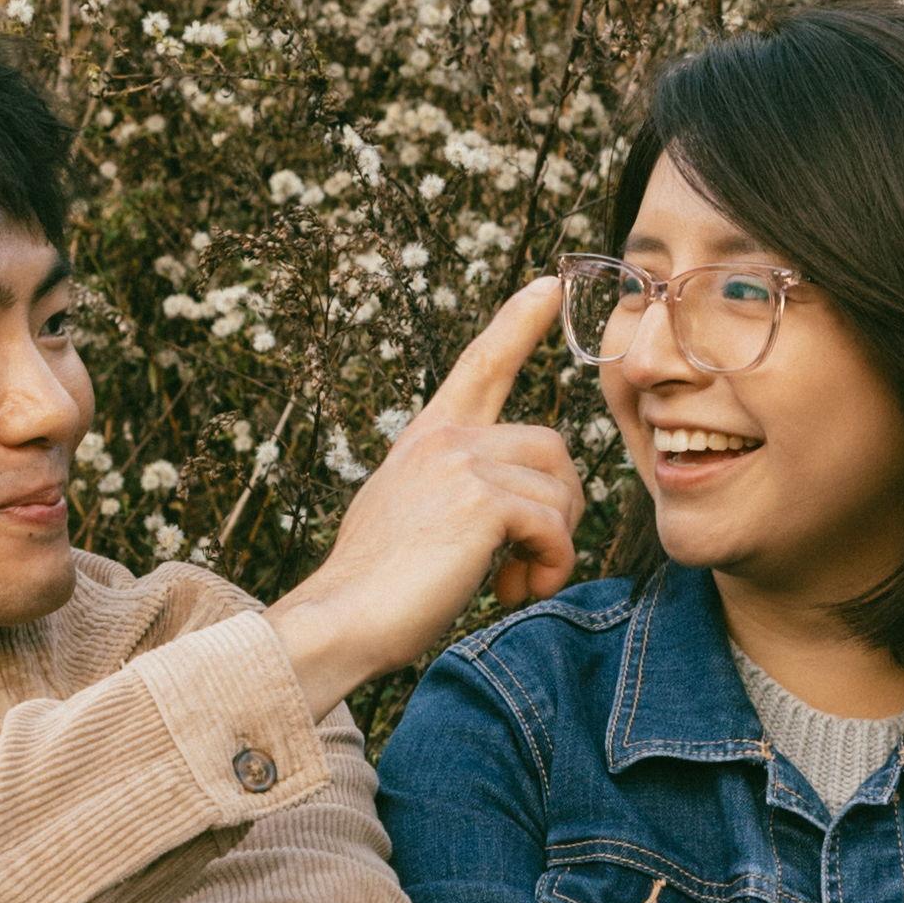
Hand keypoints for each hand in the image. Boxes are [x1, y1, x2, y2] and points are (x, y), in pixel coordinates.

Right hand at [266, 275, 585, 703]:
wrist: (343, 618)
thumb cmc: (376, 587)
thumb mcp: (410, 515)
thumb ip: (455, 490)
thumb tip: (513, 510)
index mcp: (428, 436)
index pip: (481, 364)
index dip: (518, 322)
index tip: (548, 285)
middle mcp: (446, 438)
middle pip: (553, 448)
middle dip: (559, 511)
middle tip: (527, 564)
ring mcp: (464, 464)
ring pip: (560, 492)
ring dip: (554, 548)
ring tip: (514, 584)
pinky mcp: (484, 501)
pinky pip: (554, 528)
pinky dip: (550, 568)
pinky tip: (512, 590)